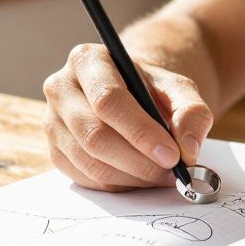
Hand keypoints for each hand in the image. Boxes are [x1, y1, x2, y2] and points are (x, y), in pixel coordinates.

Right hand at [43, 43, 213, 191]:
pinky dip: (119, 185)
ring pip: (90, 162)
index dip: (140, 132)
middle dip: (139, 161)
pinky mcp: (55, 151)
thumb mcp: (177, 88)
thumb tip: (188, 147)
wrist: (129, 94)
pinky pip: (86, 178)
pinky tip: (140, 176)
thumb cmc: (150, 89)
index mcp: (87, 60)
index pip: (108, 100)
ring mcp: (52, 122)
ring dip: (132, 177)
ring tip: (162, 175)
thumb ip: (191, 111)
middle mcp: (60, 89)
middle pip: (95, 135)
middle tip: (172, 172)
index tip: (172, 155)